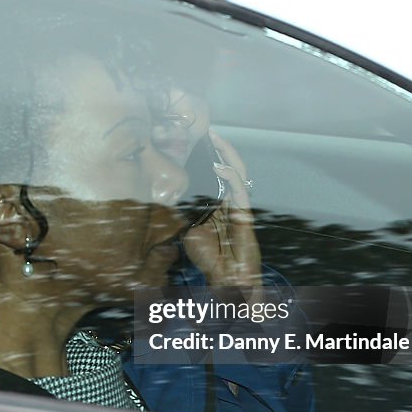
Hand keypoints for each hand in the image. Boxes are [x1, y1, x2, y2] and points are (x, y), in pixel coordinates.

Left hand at [183, 130, 263, 304]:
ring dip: (228, 156)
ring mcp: (239, 208)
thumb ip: (185, 216)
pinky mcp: (244, 217)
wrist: (227, 280)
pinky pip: (240, 193)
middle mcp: (232, 202)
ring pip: (238, 175)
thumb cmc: (210, 259)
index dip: (213, 156)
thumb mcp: (190, 232)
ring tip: (217, 139)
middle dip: (222, 148)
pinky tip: (220, 167)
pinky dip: (230, 178)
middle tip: (210, 131)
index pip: (219, 174)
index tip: (200, 139)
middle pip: (231, 168)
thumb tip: (168, 202)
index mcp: (220, 204)